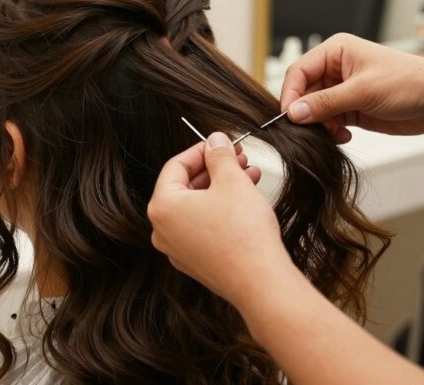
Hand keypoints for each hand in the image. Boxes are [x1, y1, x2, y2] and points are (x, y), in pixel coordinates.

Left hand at [149, 133, 292, 306]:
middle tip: (239, 158)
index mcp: (162, 207)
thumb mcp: (232, 181)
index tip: (221, 143)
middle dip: (216, 169)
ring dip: (223, 187)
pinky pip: (204, 226)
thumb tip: (215, 140)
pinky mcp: (196, 261)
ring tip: (251, 175)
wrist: (260, 282)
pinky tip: (247, 200)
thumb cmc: (243, 233)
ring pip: (198, 206)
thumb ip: (220, 155)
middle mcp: (163, 230)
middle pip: (187, 186)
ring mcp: (178, 249)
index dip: (202, 150)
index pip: (176, 165)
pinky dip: (222, 210)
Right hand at [281, 33, 423, 142]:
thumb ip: (326, 103)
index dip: (291, 94)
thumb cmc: (409, 82)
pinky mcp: (351, 108)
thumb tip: (293, 113)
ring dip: (319, 125)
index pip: (299, 71)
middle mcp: (336, 69)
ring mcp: (343, 90)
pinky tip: (344, 136)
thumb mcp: (364, 91)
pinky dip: (331, 132)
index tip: (289, 116)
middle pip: (303, 92)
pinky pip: (328, 121)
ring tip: (334, 133)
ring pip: (314, 110)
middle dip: (305, 113)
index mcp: (336, 51)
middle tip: (309, 131)